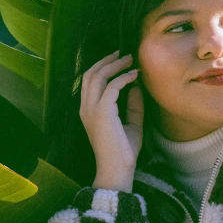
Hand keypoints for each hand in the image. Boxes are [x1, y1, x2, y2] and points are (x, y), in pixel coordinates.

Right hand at [80, 50, 143, 191]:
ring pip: (98, 76)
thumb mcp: (131, 124)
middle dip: (106, 60)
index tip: (119, 60)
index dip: (103, 67)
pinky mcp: (102, 111)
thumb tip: (137, 86)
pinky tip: (134, 76)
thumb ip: (133, 105)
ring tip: (129, 59)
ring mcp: (91, 109)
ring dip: (114, 65)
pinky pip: (112, 86)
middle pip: (90, 74)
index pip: (89, 81)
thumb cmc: (123, 151)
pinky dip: (123, 78)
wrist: (118, 169)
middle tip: (123, 53)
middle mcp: (85, 107)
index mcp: (88, 110)